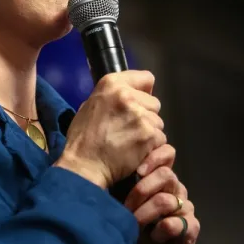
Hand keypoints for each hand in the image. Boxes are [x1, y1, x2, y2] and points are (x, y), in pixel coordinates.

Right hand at [57, 70, 166, 188]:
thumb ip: (110, 97)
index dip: (143, 92)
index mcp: (111, 84)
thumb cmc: (83, 138)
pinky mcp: (149, 135)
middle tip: (129, 128)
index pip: (146, 78)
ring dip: (149, 132)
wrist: (84, 165)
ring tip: (130, 142)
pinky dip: (151, 147)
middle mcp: (127, 96)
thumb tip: (128, 95)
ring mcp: (140, 116)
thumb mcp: (89, 106)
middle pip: (154, 103)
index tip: (137, 103)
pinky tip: (136, 152)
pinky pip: (160, 139)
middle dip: (146, 115)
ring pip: (158, 122)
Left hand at [125, 144, 199, 243]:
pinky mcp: (191, 228)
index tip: (134, 171)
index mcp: (159, 179)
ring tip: (133, 223)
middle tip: (125, 206)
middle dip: (141, 190)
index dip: (151, 158)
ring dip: (145, 213)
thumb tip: (100, 163)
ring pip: (167, 199)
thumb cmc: (130, 229)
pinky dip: (161, 229)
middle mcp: (175, 190)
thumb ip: (119, 182)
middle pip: (165, 175)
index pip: (165, 155)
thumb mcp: (120, 202)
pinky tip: (153, 236)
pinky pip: (177, 222)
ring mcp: (185, 208)